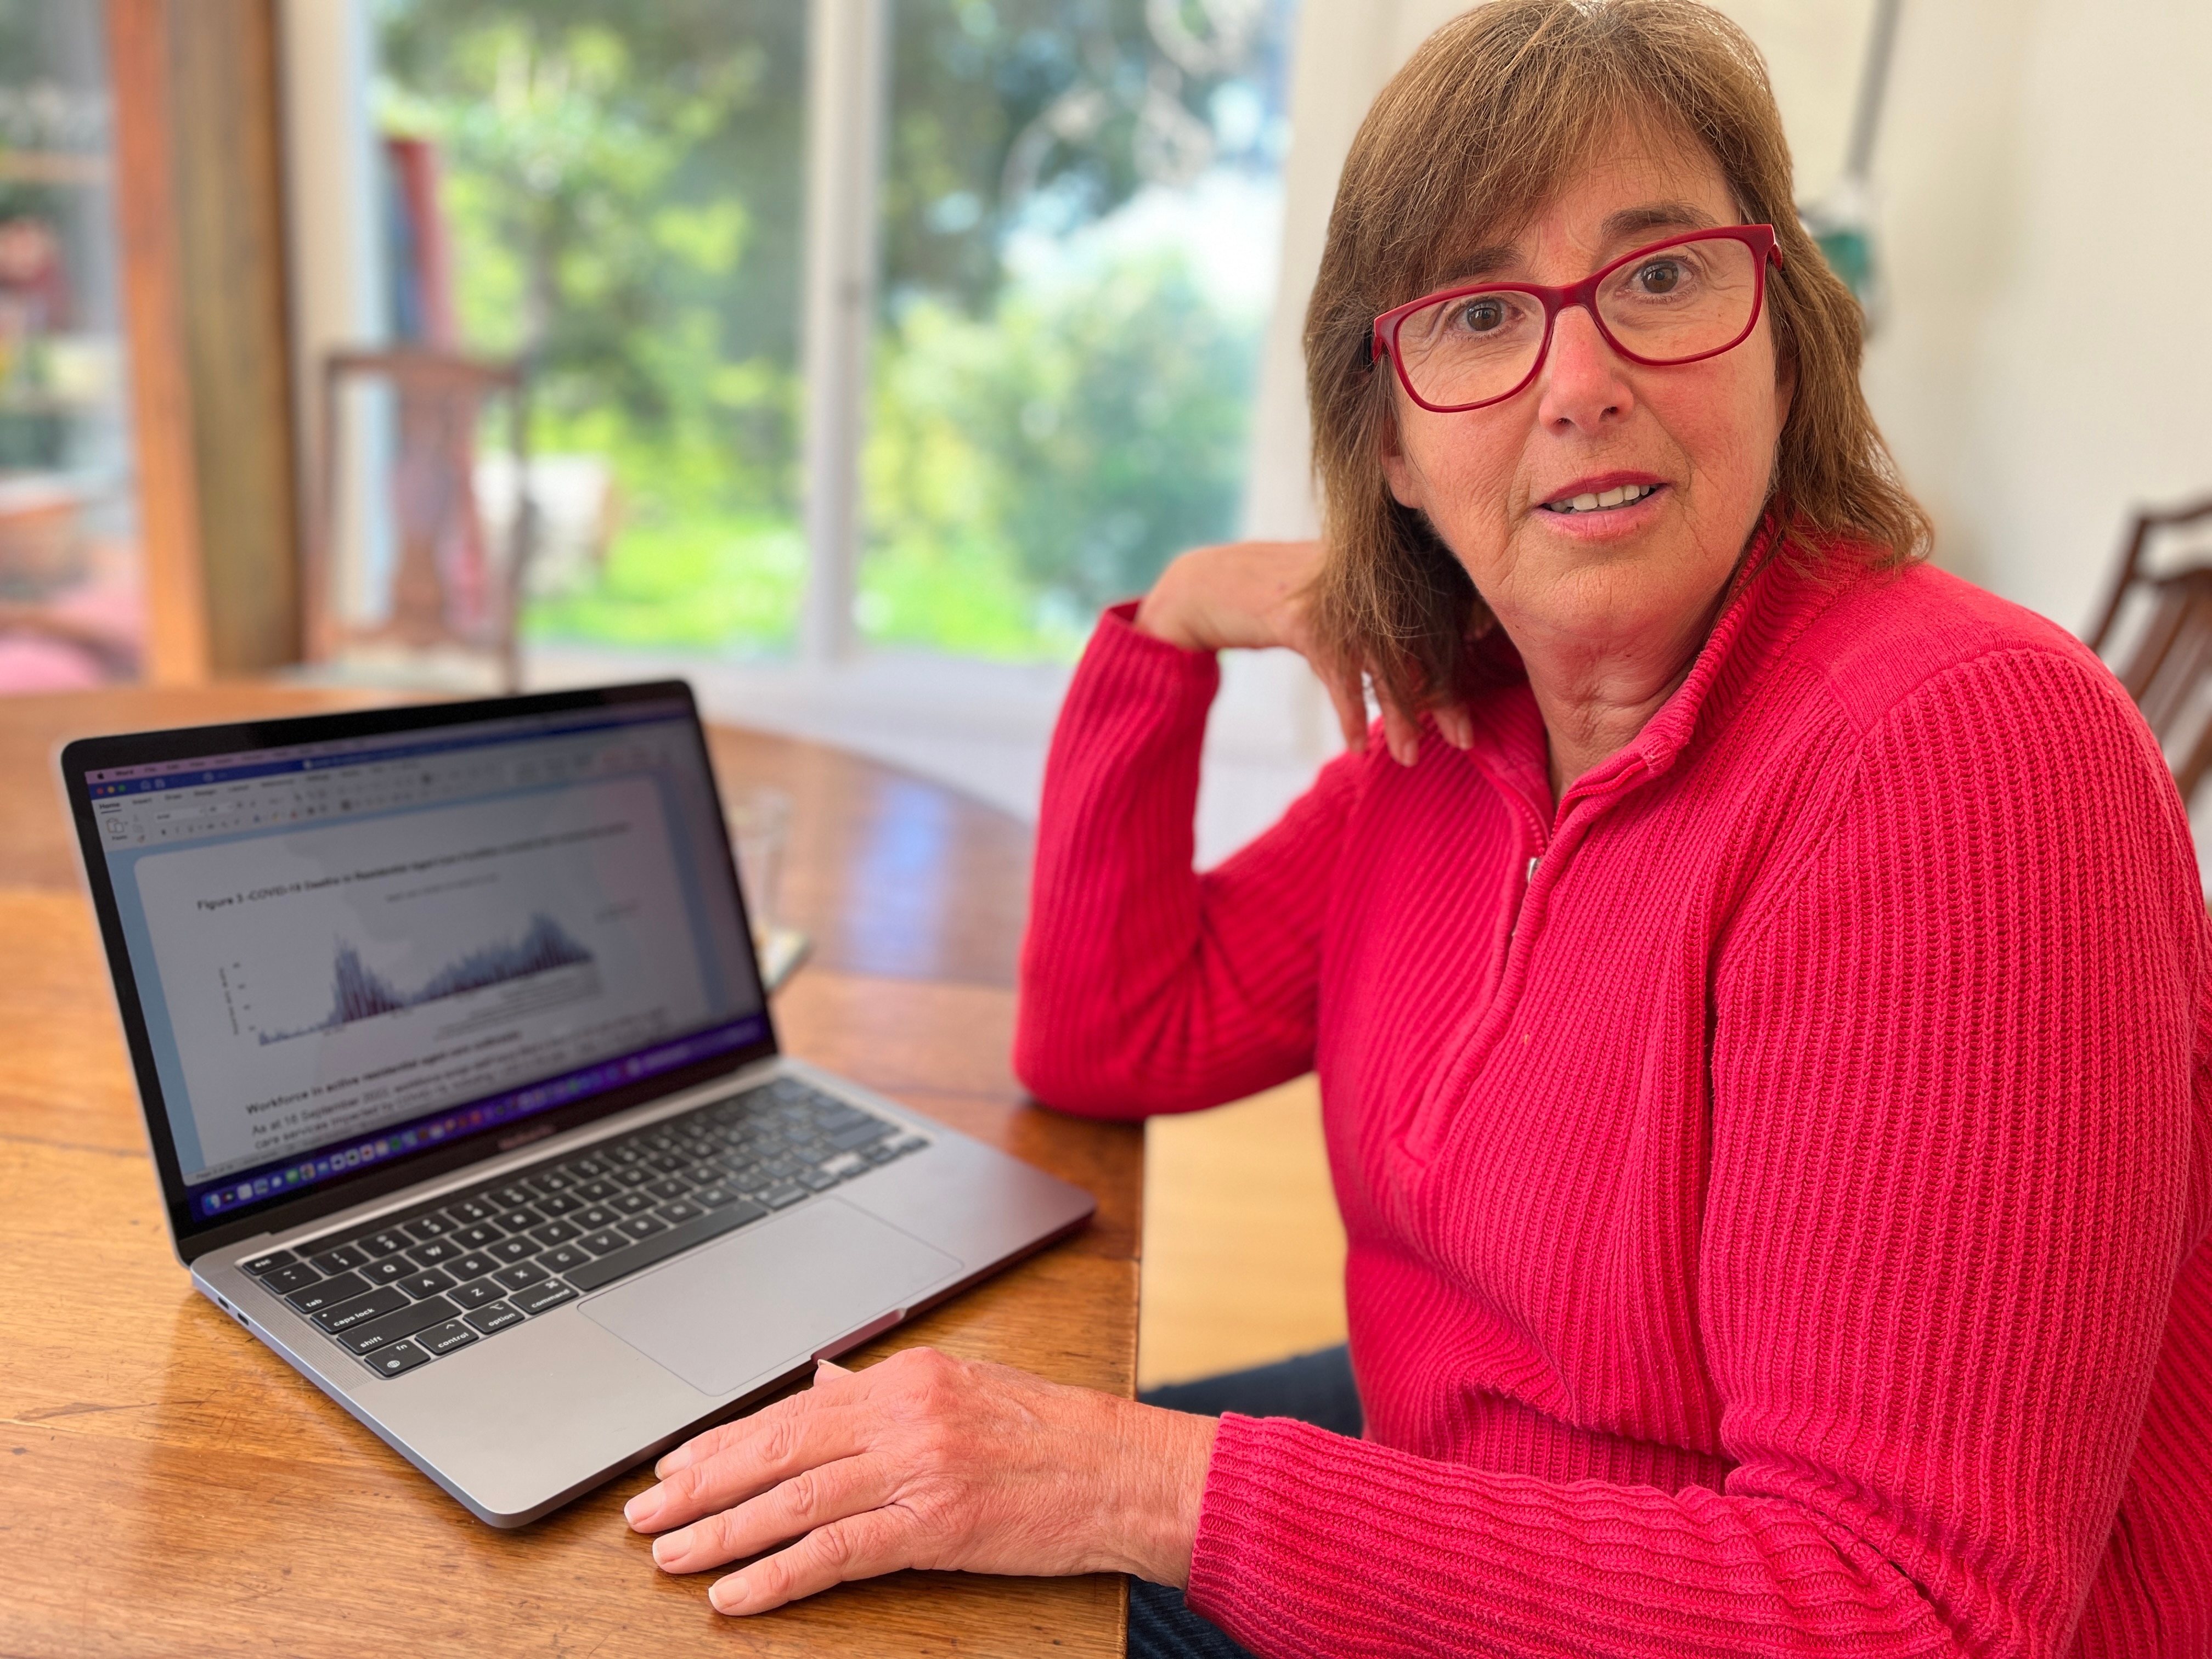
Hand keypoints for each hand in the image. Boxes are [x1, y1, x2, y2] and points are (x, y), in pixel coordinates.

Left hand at [623, 1348, 1219, 1615]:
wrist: (1127, 1472)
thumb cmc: (1052, 1435)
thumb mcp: (965, 1389)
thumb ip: (885, 1388)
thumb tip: (819, 1378)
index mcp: (907, 1378)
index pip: (792, 1409)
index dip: (724, 1441)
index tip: (673, 1464)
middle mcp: (905, 1413)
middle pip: (778, 1450)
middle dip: (701, 1483)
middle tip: (644, 1512)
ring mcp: (920, 1467)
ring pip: (796, 1500)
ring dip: (722, 1531)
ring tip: (670, 1555)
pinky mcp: (938, 1524)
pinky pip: (840, 1552)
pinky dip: (779, 1574)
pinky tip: (738, 1594)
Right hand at [1133, 538, 1470, 765]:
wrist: (1207, 585)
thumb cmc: (1283, 605)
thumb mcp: (1339, 608)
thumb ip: (1382, 628)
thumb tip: (1429, 674)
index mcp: (1383, 569)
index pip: (1438, 612)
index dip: (1460, 652)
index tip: (1472, 694)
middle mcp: (1365, 575)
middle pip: (1420, 640)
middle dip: (1444, 694)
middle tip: (1465, 739)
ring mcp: (1335, 595)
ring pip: (1383, 662)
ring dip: (1400, 715)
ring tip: (1410, 756)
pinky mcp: (1303, 616)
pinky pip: (1338, 674)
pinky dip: (1350, 713)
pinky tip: (1357, 745)